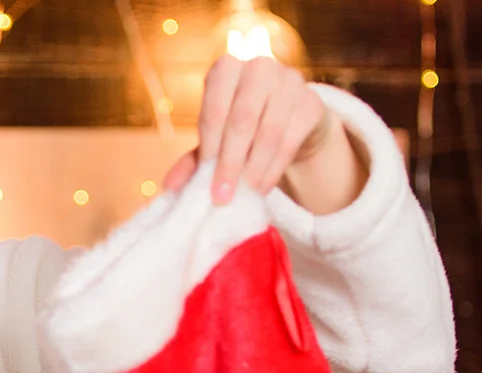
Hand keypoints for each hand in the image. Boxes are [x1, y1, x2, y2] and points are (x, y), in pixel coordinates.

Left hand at [163, 56, 333, 204]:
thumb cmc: (243, 127)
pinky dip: (274, 169)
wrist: (290, 119)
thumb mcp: (215, 139)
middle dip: (230, 163)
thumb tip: (169, 186)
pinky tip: (262, 188)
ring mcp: (290, 82)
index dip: (210, 145)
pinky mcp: (312, 103)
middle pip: (242, 120)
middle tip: (221, 196)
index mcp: (226, 70)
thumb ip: (193, 160)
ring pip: (269, 132)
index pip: (215, 108)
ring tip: (243, 195)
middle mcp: (259, 68)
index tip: (205, 178)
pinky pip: (290, 141)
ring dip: (254, 169)